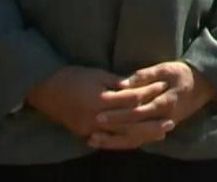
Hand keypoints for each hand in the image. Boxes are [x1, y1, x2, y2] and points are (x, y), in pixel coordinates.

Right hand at [26, 66, 164, 137]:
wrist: (44, 89)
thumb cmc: (71, 77)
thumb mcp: (97, 74)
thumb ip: (117, 83)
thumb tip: (136, 87)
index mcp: (100, 100)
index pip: (131, 99)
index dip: (148, 92)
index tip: (163, 87)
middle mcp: (96, 118)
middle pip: (130, 124)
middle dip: (152, 123)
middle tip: (171, 122)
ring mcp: (89, 128)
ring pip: (121, 136)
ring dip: (142, 136)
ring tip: (161, 133)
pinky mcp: (84, 133)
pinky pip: (108, 140)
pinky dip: (124, 141)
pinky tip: (138, 140)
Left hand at [87, 61, 216, 149]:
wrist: (204, 85)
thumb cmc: (183, 74)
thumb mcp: (166, 68)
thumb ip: (145, 75)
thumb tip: (123, 83)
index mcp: (167, 102)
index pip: (138, 112)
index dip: (118, 115)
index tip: (99, 114)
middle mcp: (165, 117)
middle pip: (135, 128)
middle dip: (112, 128)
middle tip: (92, 126)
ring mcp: (164, 124)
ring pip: (137, 138)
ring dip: (115, 140)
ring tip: (95, 138)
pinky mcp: (161, 128)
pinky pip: (141, 139)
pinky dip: (124, 141)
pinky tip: (109, 141)